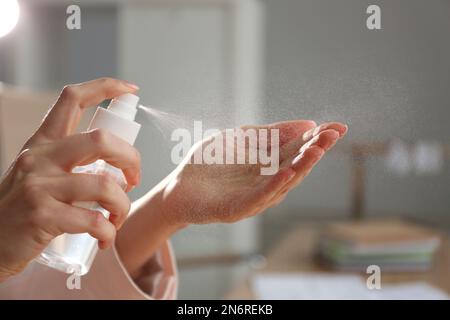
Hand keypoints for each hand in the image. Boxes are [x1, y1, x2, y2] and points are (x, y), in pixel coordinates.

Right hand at [0, 78, 140, 280]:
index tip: (130, 89)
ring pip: (104, 185)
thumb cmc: (21, 210)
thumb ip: (69, 164)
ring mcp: (38, 186)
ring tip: (117, 219)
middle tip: (134, 180)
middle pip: (101, 140)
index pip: (72, 99)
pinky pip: (93, 221)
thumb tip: (117, 168)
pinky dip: (108, 232)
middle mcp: (39, 158)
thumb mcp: (37, 174)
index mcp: (42, 144)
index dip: (105, 87)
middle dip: (131, 159)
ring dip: (122, 206)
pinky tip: (104, 238)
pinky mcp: (41, 216)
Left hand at [161, 120, 346, 224]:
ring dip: (301, 167)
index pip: (298, 149)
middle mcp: (267, 182)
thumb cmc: (208, 163)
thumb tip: (307, 123)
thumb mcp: (240, 138)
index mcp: (268, 164)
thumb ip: (270, 133)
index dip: (318, 139)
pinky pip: (259, 198)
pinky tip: (287, 172)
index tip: (338, 127)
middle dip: (315, 150)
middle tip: (333, 135)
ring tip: (316, 150)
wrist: (177, 187)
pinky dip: (274, 186)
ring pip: (283, 183)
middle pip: (296, 165)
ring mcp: (254, 197)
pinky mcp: (237, 209)